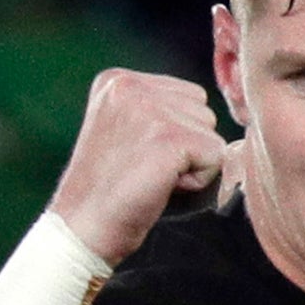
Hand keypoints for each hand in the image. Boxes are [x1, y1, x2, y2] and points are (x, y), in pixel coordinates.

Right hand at [49, 71, 231, 262]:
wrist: (83, 224)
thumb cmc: (111, 186)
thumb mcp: (128, 129)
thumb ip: (161, 111)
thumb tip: (220, 113)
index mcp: (119, 80)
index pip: (190, 96)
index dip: (178, 133)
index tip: (139, 153)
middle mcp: (131, 86)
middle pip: (205, 112)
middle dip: (188, 147)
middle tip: (146, 168)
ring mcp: (149, 110)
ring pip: (213, 136)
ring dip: (193, 164)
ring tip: (151, 175)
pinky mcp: (169, 138)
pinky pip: (218, 157)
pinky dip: (198, 181)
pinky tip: (162, 186)